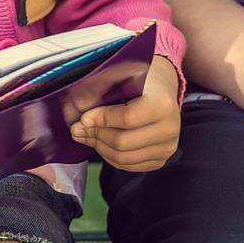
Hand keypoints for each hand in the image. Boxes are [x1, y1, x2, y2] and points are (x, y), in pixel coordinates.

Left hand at [73, 56, 181, 170]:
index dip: (101, 120)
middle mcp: (169, 129)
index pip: (127, 118)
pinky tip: (100, 144)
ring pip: (124, 158)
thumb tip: (74, 108)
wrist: (162, 91)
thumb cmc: (139, 81)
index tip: (83, 119)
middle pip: (123, 142)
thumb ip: (100, 90)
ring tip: (86, 136)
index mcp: (162, 104)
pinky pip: (129, 166)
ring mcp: (167, 147)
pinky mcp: (161, 159)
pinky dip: (110, 157)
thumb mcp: (123, 76)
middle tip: (78, 129)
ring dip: (99, 147)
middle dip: (96, 136)